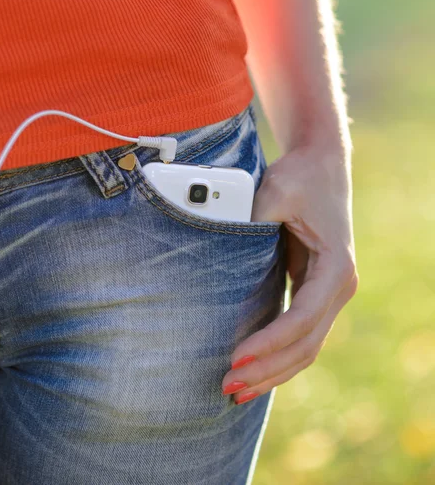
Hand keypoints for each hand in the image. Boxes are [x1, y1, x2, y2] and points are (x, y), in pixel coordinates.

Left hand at [221, 143, 358, 403]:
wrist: (319, 165)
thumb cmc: (300, 177)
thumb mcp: (276, 192)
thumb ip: (253, 221)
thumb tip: (218, 249)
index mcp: (335, 268)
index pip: (302, 318)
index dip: (269, 342)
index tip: (236, 357)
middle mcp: (338, 287)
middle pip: (305, 344)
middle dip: (267, 369)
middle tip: (228, 387)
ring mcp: (327, 292)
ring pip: (305, 348)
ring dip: (272, 372)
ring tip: (236, 390)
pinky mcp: (312, 290)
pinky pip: (299, 335)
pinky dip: (277, 355)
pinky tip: (253, 368)